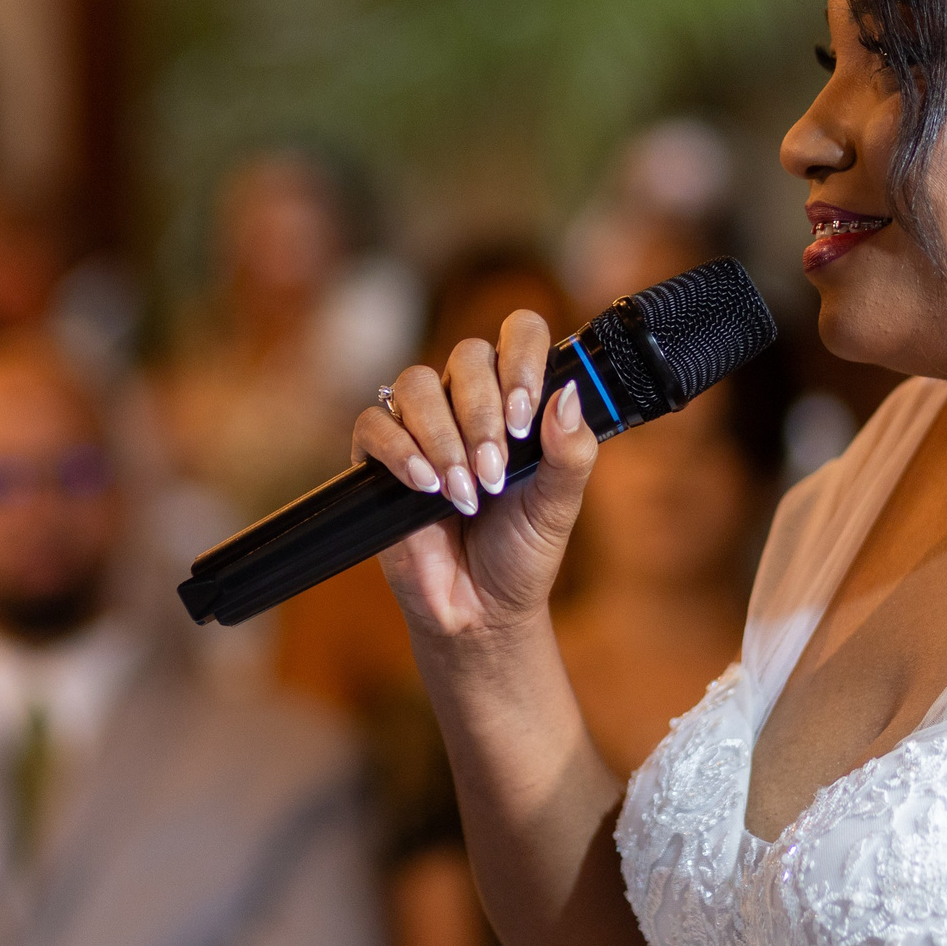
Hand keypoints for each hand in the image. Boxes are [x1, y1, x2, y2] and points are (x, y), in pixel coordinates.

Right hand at [351, 311, 597, 639]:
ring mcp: (421, 426)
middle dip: (482, 414)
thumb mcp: (559, 506)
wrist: (480, 610)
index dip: (521, 359)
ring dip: (444, 437)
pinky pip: (375, 423)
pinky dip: (401, 451)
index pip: (519, 334)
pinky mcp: (378, 456)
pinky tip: (426, 486)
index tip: (524, 416)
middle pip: (466, 356)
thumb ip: (571, 453)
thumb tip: (568, 394)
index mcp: (517, 399)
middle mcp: (467, 402)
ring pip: (417, 384)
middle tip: (495, 472)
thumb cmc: (522, 552)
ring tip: (464, 491)